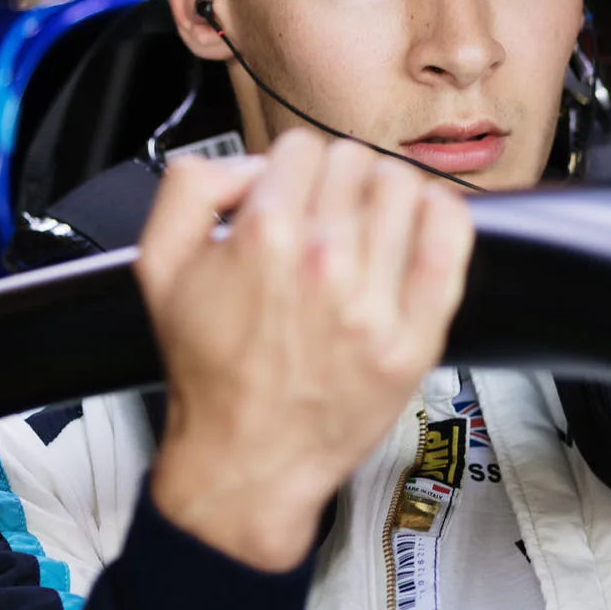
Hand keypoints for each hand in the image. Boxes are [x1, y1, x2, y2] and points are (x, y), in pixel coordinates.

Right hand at [136, 129, 473, 570]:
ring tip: (368, 226)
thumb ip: (191, 187)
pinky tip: (421, 228)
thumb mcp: (159, 265)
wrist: (245, 462)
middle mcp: (324, 262)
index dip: (292, 167)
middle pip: (356, 161)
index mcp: (263, 236)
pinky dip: (442, 217)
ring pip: (404, 188)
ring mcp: (375, 302)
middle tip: (326, 215)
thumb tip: (248, 164)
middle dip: (336, 180)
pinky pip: (450, 240)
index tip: (292, 193)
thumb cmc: (209, 373)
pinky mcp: (415, 337)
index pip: (304, 148)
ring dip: (385, 196)